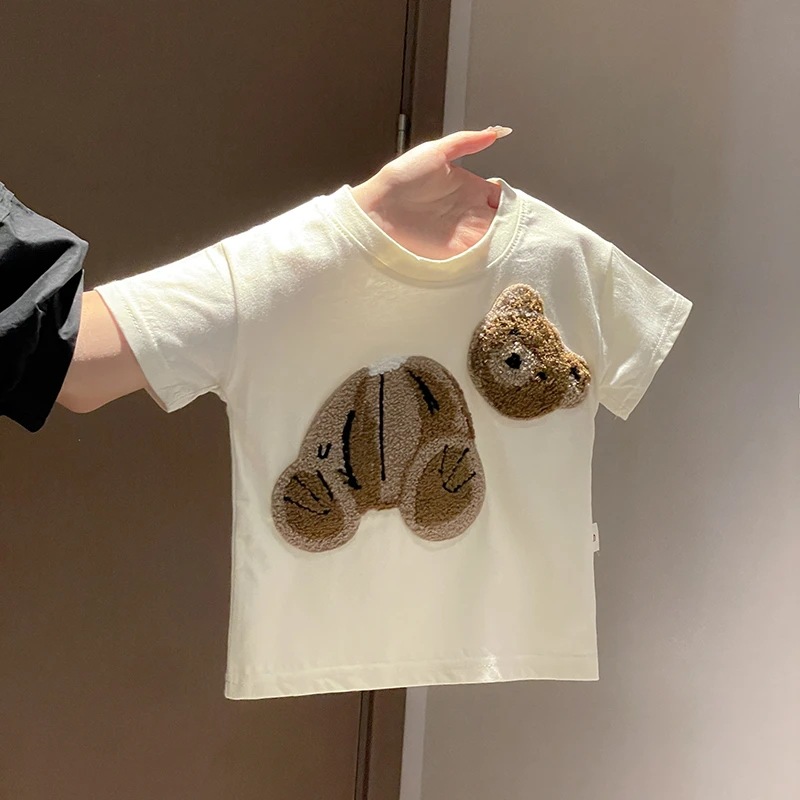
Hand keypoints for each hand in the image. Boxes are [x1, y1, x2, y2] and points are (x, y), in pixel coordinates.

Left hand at [351, 126, 512, 259]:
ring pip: (496, 238)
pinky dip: (493, 254)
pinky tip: (501, 249)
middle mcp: (469, 212)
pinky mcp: (456, 252)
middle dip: (515, 221)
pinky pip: (481, 255)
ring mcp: (464, 233)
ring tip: (518, 237)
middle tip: (523, 221)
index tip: (514, 199)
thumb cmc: (399, 180)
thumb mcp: (435, 151)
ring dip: (507, 239)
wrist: (377, 210)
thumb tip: (496, 132)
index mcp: (469, 188)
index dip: (510, 198)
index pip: (500, 195)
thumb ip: (466, 141)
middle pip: (503, 219)